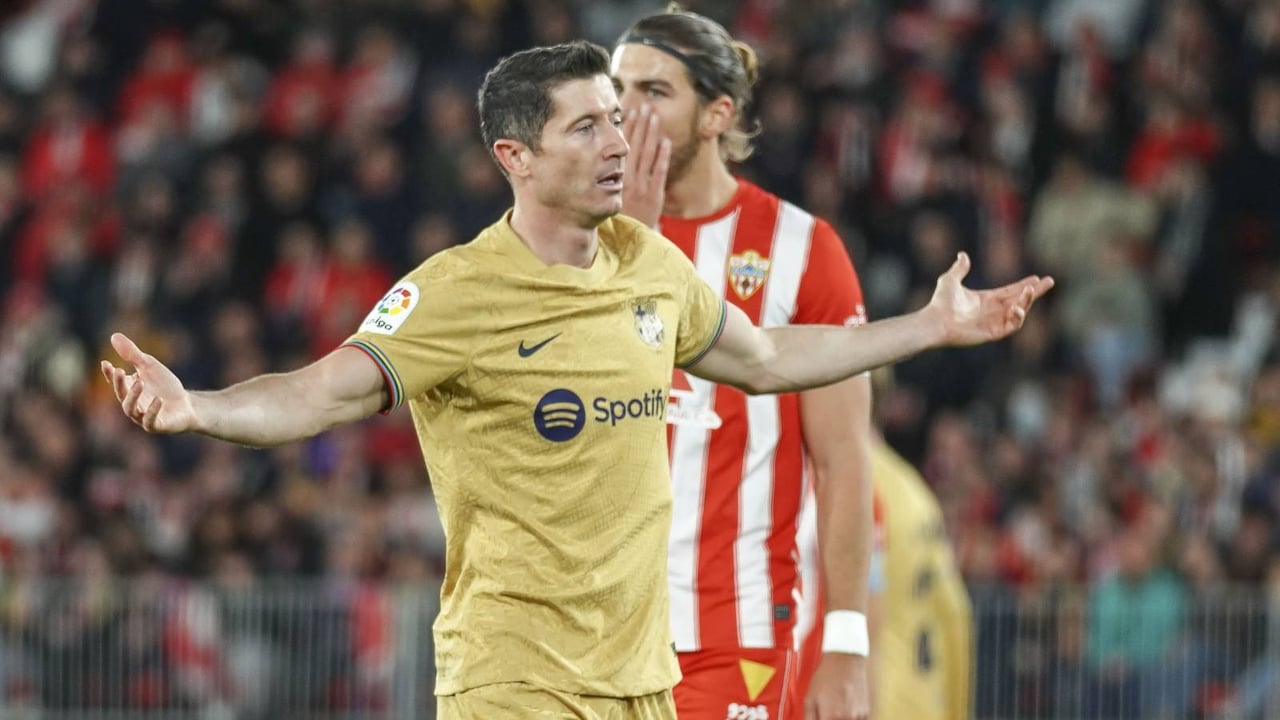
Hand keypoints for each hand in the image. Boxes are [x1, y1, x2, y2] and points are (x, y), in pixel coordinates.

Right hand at [100, 332, 197, 433]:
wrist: (186, 404)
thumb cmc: (165, 386)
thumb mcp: (149, 366)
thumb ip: (133, 354)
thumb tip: (113, 336)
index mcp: (128, 390)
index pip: (115, 382)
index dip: (109, 374)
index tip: (106, 363)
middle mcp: (132, 404)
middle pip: (121, 395)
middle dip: (119, 384)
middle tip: (120, 371)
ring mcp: (143, 416)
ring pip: (131, 409)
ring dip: (133, 396)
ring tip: (139, 382)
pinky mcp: (157, 425)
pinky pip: (150, 421)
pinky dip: (152, 411)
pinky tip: (158, 399)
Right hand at [620, 104, 670, 227]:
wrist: (628, 238)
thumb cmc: (618, 215)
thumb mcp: (607, 194)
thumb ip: (609, 176)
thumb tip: (608, 155)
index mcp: (614, 177)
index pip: (621, 147)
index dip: (628, 128)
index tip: (631, 112)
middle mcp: (627, 179)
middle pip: (635, 146)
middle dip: (641, 125)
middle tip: (644, 106)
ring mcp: (642, 187)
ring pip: (647, 155)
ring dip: (652, 134)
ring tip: (655, 116)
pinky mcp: (655, 195)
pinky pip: (659, 172)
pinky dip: (663, 156)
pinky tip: (665, 141)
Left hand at [804, 653, 869, 719]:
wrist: (845, 660)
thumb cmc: (826, 677)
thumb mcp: (810, 698)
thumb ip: (810, 718)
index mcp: (831, 717)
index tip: (821, 717)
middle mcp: (847, 719)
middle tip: (826, 713)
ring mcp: (858, 717)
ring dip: (840, 719)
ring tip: (836, 707)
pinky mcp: (866, 712)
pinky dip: (849, 718)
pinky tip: (844, 707)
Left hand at [926, 251, 1053, 346]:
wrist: (936, 320)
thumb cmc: (940, 302)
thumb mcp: (950, 280)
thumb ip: (959, 268)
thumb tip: (963, 254)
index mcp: (986, 299)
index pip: (1010, 291)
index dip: (1023, 285)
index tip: (1037, 277)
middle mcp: (993, 310)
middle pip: (1020, 299)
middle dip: (1035, 291)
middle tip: (1050, 281)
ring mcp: (994, 322)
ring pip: (1019, 311)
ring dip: (1027, 301)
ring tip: (1031, 290)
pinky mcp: (993, 332)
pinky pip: (1012, 325)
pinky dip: (1018, 317)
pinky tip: (1018, 307)